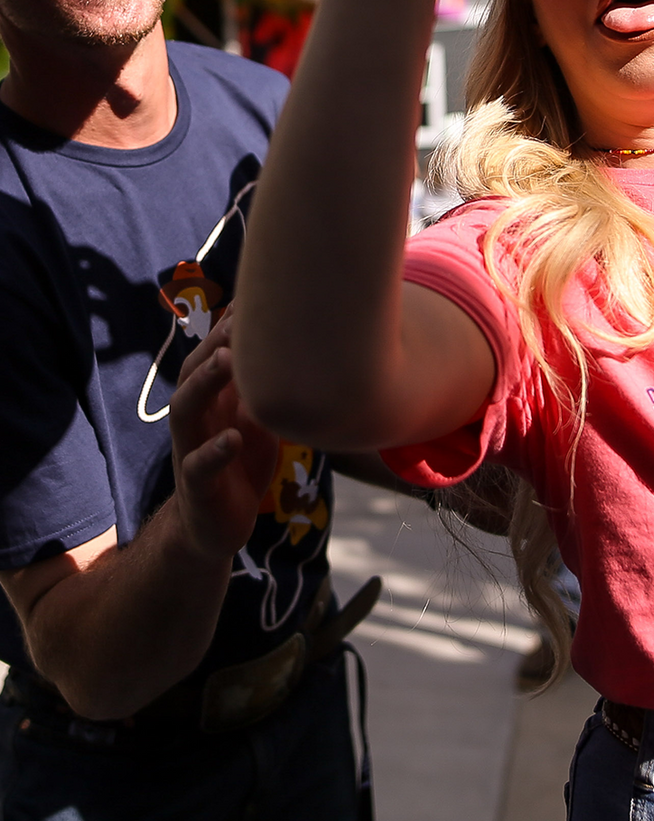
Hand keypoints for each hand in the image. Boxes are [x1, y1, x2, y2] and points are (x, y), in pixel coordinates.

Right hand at [169, 316, 279, 565]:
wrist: (215, 525)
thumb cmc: (239, 462)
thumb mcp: (255, 419)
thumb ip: (266, 385)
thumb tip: (302, 345)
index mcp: (211, 400)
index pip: (211, 354)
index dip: (227, 326)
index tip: (252, 294)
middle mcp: (195, 418)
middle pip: (192, 372)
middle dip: (213, 342)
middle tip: (237, 317)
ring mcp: (190, 450)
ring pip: (184, 410)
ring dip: (204, 383)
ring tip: (225, 361)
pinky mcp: (197, 486)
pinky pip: (198, 465)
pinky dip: (215, 450)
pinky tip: (233, 438)